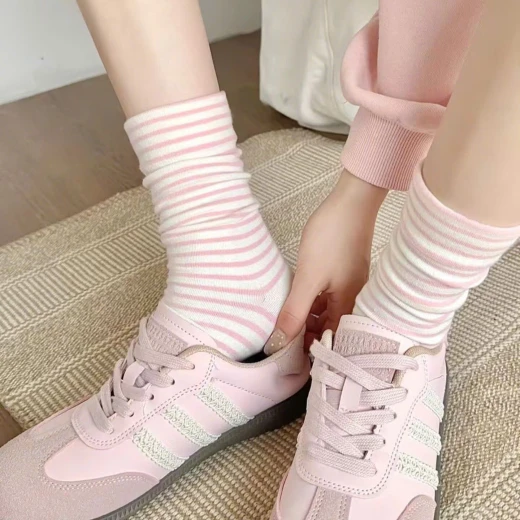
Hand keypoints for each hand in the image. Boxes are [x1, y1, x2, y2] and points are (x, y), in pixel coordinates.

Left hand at [274, 170, 386, 347]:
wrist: (350, 202)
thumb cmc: (332, 237)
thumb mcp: (308, 277)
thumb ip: (294, 311)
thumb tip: (279, 341)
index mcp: (350, 306)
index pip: (333, 340)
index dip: (313, 349)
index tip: (291, 353)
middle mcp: (354, 299)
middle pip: (331, 327)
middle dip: (308, 333)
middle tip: (284, 333)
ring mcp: (350, 285)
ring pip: (328, 311)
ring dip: (309, 316)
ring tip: (287, 315)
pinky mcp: (344, 273)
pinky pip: (328, 296)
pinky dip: (313, 300)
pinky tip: (298, 297)